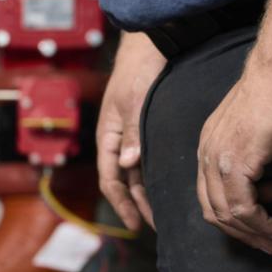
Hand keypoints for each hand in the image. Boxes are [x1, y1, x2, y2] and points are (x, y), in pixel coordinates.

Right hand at [97, 32, 165, 231]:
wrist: (148, 45)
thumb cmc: (137, 71)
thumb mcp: (133, 103)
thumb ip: (131, 135)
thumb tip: (127, 165)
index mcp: (107, 136)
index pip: (110, 179)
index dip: (121, 204)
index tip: (135, 224)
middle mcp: (116, 140)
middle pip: (123, 182)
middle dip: (136, 205)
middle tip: (155, 226)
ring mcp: (129, 135)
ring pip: (134, 173)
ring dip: (145, 193)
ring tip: (162, 212)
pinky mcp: (142, 128)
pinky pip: (144, 159)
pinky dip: (152, 176)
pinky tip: (164, 185)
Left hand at [197, 58, 271, 253]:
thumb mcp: (259, 136)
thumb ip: (255, 163)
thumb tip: (270, 190)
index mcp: (209, 147)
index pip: (209, 195)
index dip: (233, 220)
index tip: (260, 230)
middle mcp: (207, 153)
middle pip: (212, 209)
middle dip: (242, 233)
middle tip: (269, 244)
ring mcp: (217, 156)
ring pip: (225, 212)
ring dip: (252, 232)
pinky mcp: (235, 159)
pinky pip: (240, 204)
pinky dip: (259, 222)